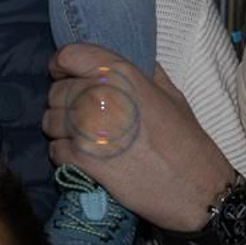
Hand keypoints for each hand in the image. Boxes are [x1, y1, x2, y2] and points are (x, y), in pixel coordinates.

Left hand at [43, 44, 238, 231]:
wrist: (195, 189)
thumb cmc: (186, 140)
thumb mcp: (171, 95)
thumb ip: (145, 72)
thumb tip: (132, 58)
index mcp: (120, 73)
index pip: (68, 55)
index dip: (63, 66)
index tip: (67, 76)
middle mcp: (99, 94)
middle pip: (56, 90)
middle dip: (64, 103)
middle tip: (81, 116)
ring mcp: (87, 127)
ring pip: (50, 120)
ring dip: (61, 130)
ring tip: (82, 139)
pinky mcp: (81, 159)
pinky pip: (55, 150)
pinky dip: (64, 155)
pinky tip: (83, 159)